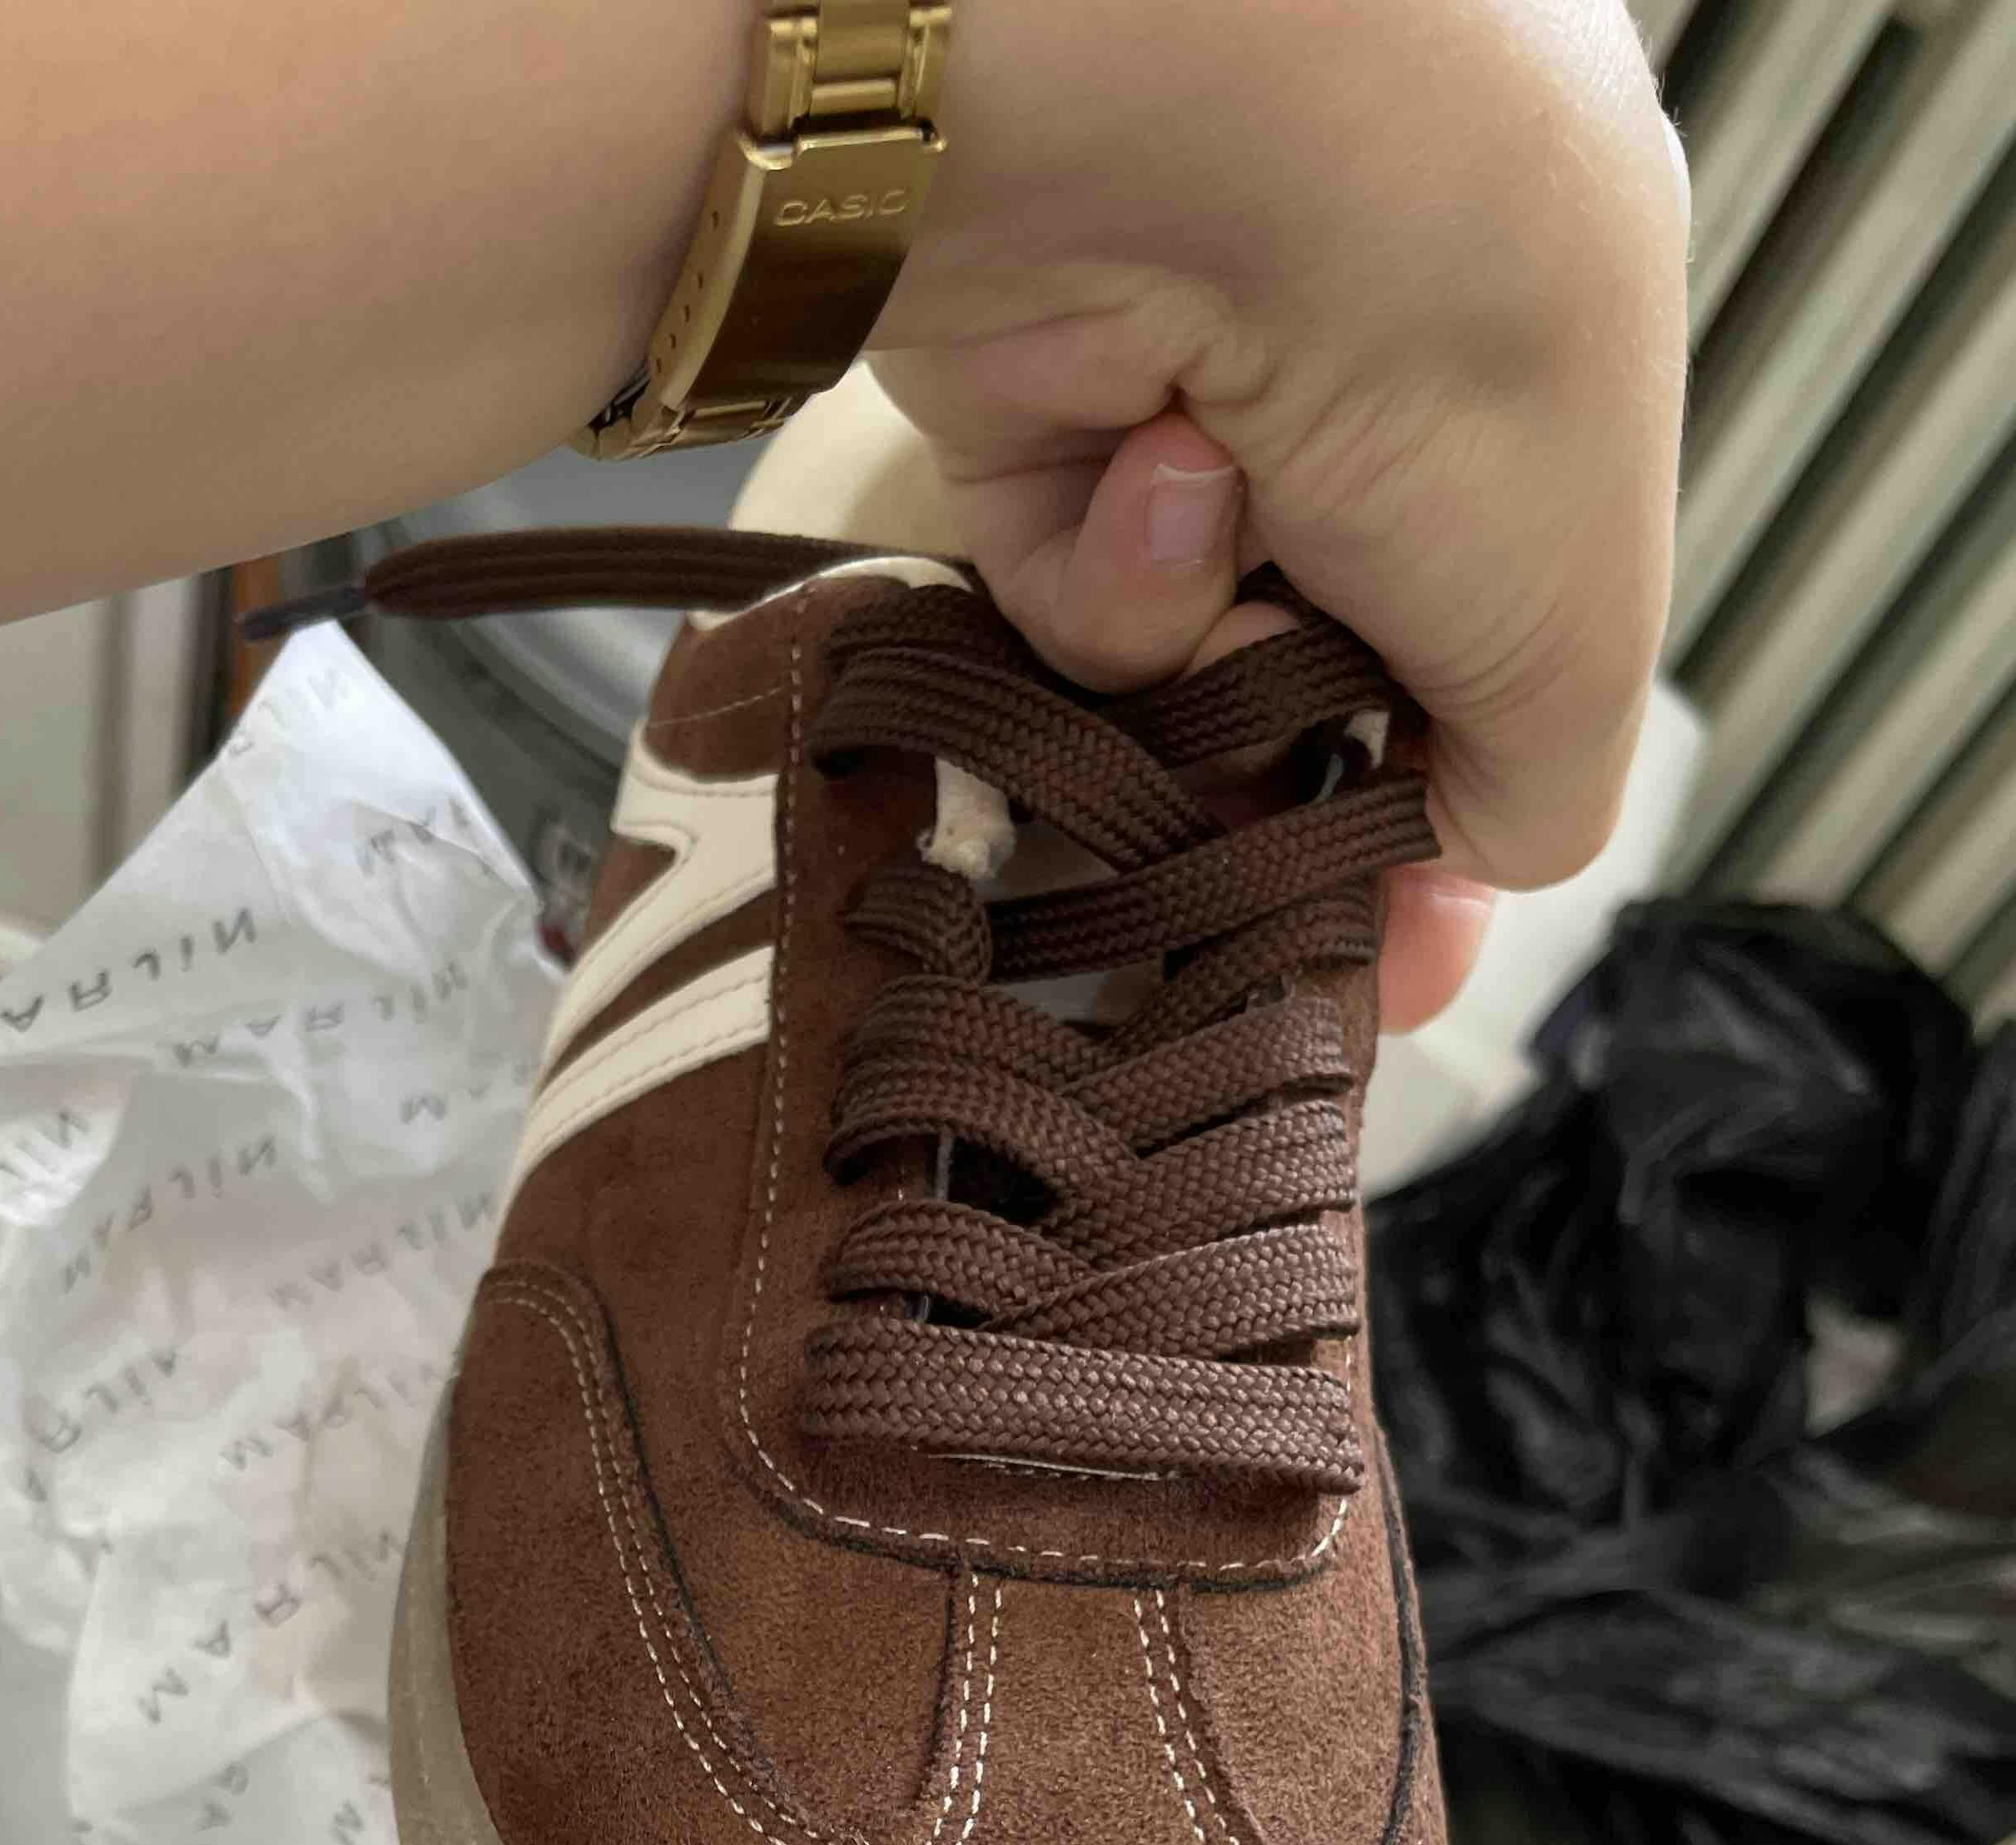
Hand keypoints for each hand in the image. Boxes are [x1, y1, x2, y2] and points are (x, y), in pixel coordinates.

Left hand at [866, 0, 1689, 1031]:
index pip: (1492, 652)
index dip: (1435, 824)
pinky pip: (1066, 595)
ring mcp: (1188, 395)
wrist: (1195, 112)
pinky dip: (1111, 573)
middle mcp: (1361, 372)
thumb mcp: (1575, 613)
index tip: (1388, 968)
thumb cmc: (1451, 333)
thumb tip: (1478, 863)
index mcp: (1542, 370)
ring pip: (1182, 667)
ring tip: (1238, 567)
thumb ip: (1542, 777)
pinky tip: (1145, 476)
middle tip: (1285, 888)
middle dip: (1292, 791)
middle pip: (1314, 683)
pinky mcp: (1032, 412)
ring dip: (1213, 663)